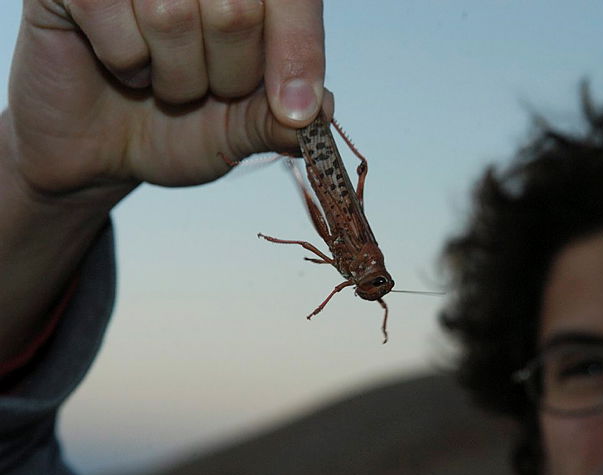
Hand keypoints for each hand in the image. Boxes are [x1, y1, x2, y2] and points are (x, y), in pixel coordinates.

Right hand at [5, 0, 326, 195]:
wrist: (99, 152)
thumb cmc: (175, 129)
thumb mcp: (237, 132)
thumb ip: (278, 121)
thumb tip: (322, 110)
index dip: (299, 52)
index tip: (297, 111)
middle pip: (236, 8)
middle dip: (227, 76)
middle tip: (206, 89)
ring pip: (172, 14)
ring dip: (172, 76)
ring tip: (160, 80)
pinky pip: (111, 16)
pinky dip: (123, 62)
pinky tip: (119, 64)